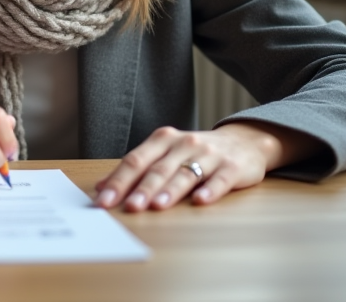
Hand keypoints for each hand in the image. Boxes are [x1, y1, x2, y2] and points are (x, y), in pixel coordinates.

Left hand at [94, 122, 321, 211]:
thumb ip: (136, 168)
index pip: (135, 161)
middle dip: (141, 189)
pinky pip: (219, 179)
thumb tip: (100, 186)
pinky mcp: (232, 167)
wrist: (245, 141)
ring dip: (170, 191)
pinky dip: (210, 190)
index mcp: (163, 139)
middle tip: (128, 206)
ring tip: (157, 206)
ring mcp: (208, 154)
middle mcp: (184, 143)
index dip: (118, 180)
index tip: (102, 200)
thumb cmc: (196, 152)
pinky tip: (200, 202)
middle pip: (158, 169)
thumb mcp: (165, 154)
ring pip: (185, 174)